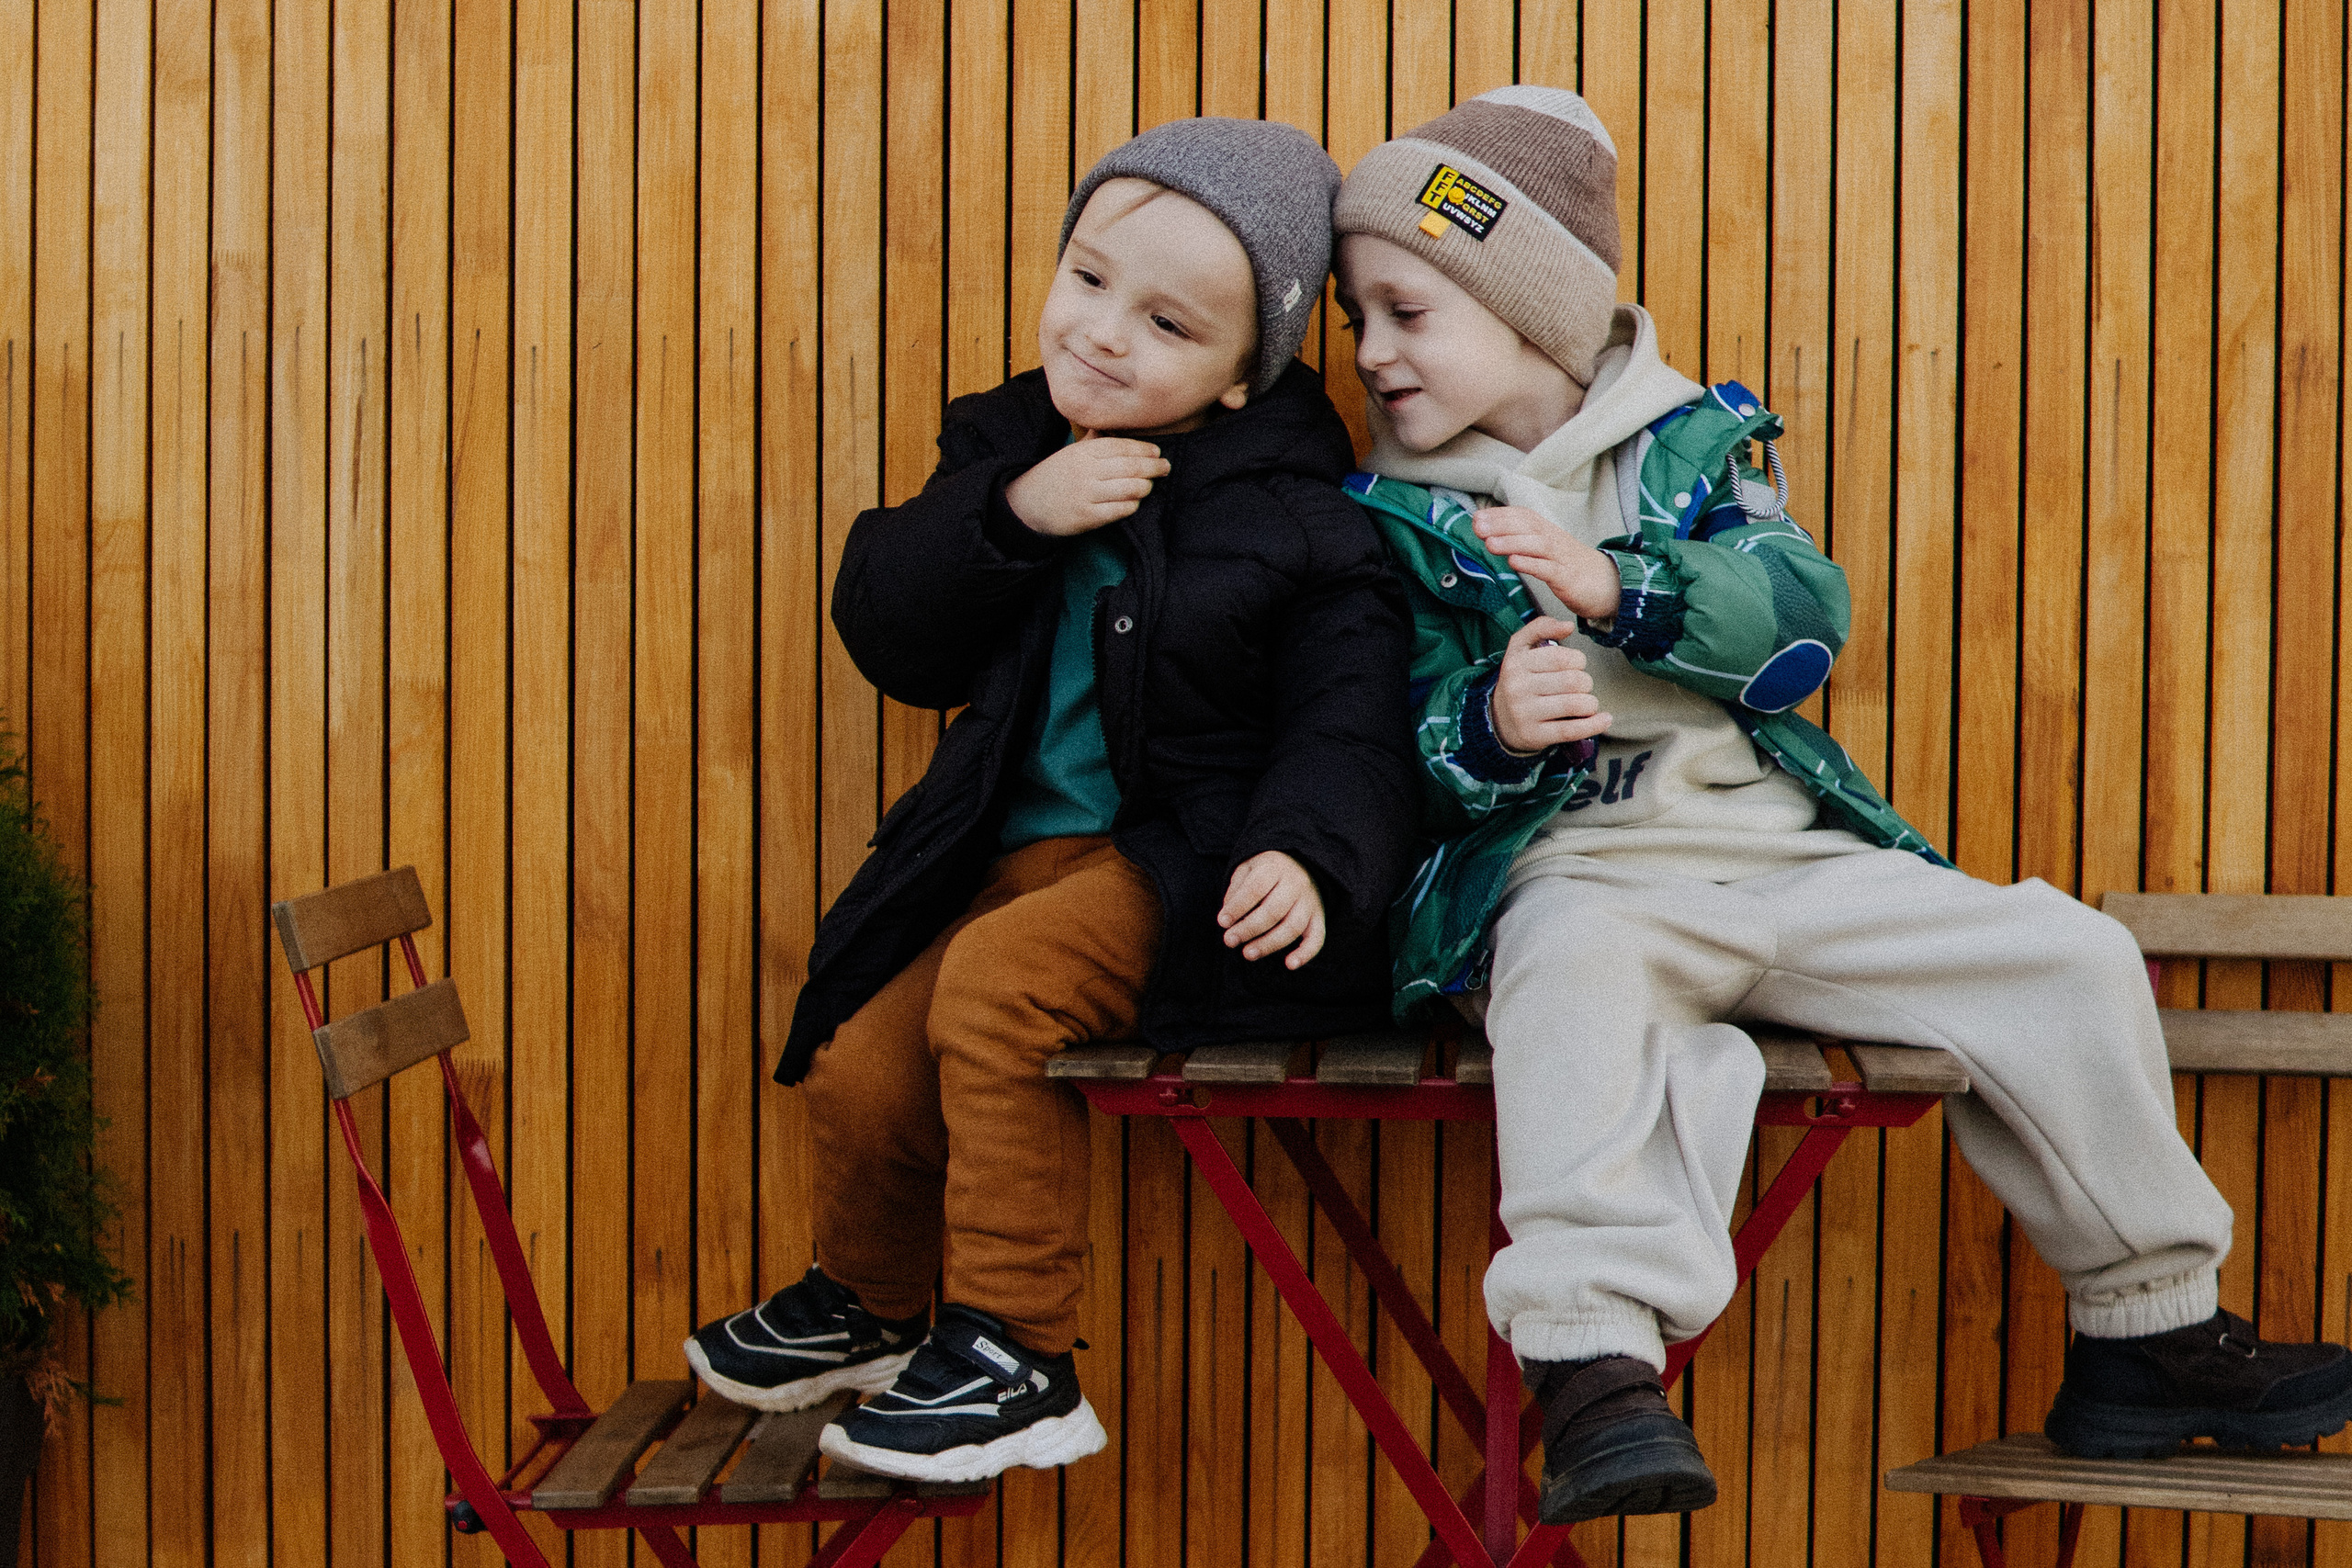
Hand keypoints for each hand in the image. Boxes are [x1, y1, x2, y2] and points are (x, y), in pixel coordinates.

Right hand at [1004, 433, 1171, 537]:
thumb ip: (1094, 441)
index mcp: (1084, 452)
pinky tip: (1134, 502)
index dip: (1144, 449)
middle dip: (1153, 467)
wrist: (1026, 503)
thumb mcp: (1071, 452)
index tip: (1157, 452)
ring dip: (1145, 487)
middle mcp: (1086, 471)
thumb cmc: (1055, 475)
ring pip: (1129, 488)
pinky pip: (1119, 510)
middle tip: (1165, 468)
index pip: (1121, 446)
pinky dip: (1132, 505)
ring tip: (1150, 485)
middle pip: (1130, 467)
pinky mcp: (1086, 516)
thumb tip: (1116, 426)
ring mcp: (1086, 494)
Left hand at [1218, 851, 1326, 968]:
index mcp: (1274, 868)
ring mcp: (1309, 901)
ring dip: (1269, 944)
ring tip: (1247, 954)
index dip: (1238, 907)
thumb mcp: (1247, 868)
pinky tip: (1289, 964)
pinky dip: (1305, 953)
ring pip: (1292, 927)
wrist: (1300, 863)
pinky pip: (1317, 937)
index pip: (1256, 889)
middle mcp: (1296, 883)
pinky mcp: (1318, 917)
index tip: (1222, 922)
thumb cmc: (1266, 871)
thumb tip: (1228, 916)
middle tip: (1229, 941)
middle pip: (1273, 910)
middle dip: (1249, 929)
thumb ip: (1236, 889)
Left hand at [1472, 506, 1620, 619]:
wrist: (1610, 585)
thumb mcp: (1547, 551)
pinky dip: (1531, 564)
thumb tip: (1491, 535)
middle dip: (1500, 525)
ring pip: (1537, 545)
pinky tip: (1514, 562)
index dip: (1500, 515)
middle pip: (1527, 526)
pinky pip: (1549, 569)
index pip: (1523, 516)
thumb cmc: (1571, 568)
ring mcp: (1562, 558)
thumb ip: (1523, 541)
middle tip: (1477, 526)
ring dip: (1512, 542)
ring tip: (1489, 544)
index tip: (1476, 517)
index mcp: (1548, 532)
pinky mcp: (1568, 578)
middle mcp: (1555, 540)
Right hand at [1491, 617, 1611, 753]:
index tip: (1575, 667)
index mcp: (1516, 663)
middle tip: (1581, 686)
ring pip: (1574, 705)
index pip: (1561, 657)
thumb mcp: (1520, 648)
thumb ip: (1540, 627)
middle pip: (1572, 681)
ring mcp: (1524, 713)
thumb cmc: (1519, 680)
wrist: (1500, 720)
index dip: (1578, 661)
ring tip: (1587, 703)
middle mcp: (1518, 688)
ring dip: (1590, 703)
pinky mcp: (1534, 735)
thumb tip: (1568, 625)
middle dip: (1586, 683)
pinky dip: (1594, 725)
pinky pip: (1571, 730)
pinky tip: (1604, 719)